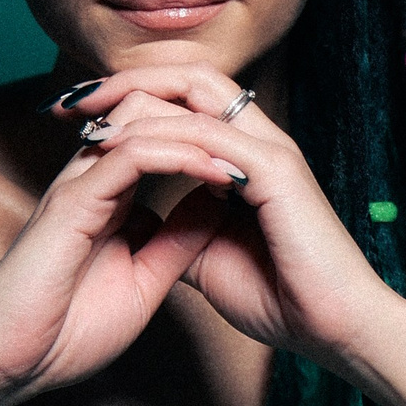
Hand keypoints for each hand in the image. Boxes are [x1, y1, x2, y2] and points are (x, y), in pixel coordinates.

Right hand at [0, 108, 252, 405]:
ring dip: (200, 133)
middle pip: (150, 115)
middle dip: (206, 120)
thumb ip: (175, 243)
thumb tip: (214, 209)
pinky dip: (181, 156)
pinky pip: (132, 155)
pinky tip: (219, 171)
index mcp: (105, 197)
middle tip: (257, 140)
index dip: (208, 143)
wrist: (12, 363)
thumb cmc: (63, 333)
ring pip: (143, 122)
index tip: (256, 163)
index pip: (159, 141)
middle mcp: (90, 180)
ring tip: (248, 155)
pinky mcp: (72, 202)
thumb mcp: (144, 284)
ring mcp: (79, 186)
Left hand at [42, 61, 405, 405]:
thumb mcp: (206, 260)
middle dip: (126, 79)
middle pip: (188, 76)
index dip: (133, 98)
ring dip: (134, 100)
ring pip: (196, 92)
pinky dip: (160, 136)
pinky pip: (207, 135)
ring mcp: (272, 150)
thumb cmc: (281, 299)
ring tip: (84, 117)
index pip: (186, 99)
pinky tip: (119, 148)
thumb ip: (177, 230)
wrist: (333, 329)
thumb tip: (141, 226)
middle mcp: (261, 141)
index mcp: (248, 156)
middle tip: (72, 98)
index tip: (80, 117)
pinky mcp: (276, 171)